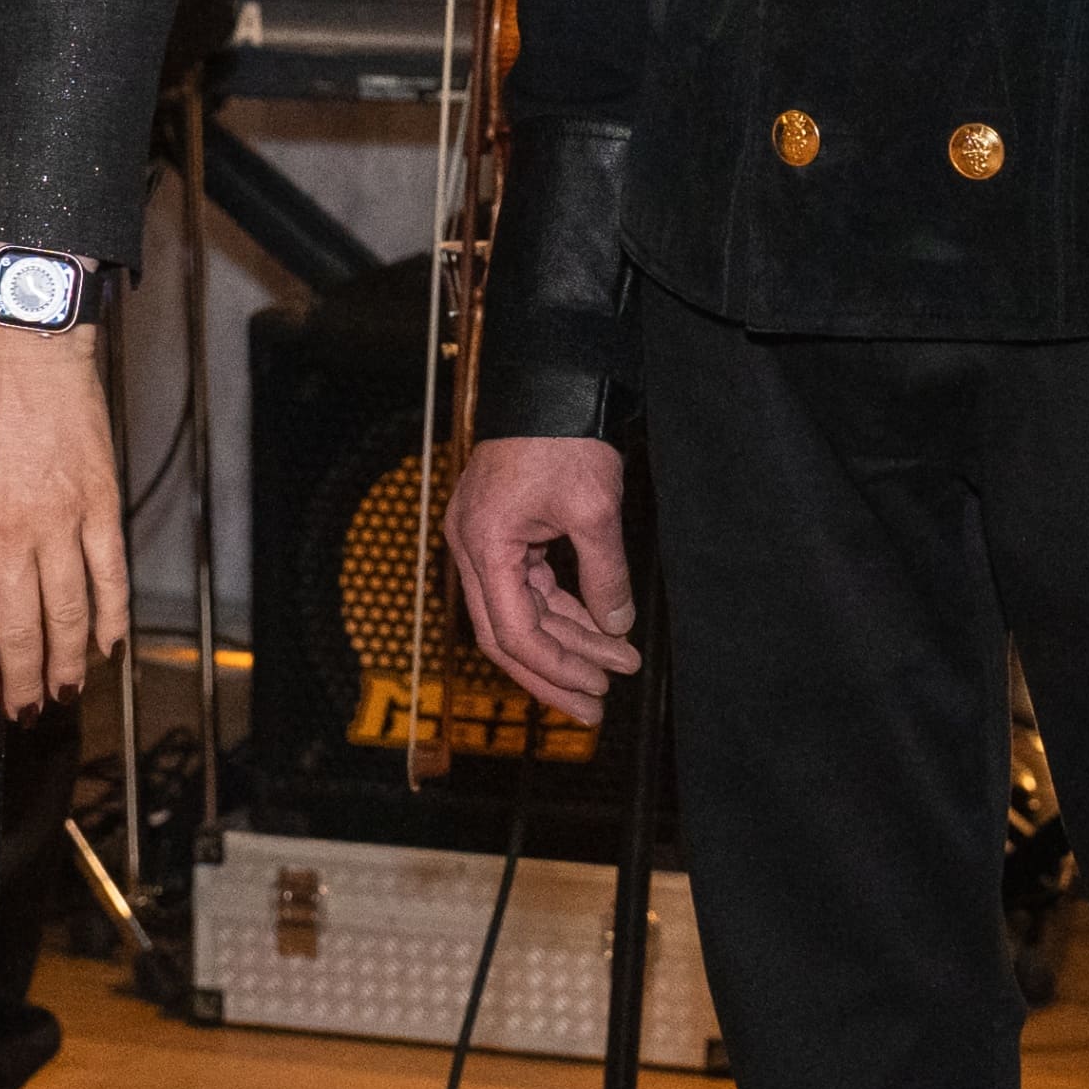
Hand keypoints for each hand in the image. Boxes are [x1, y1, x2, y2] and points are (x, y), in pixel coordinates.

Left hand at [0, 303, 129, 716]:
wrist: (22, 345)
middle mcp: (9, 536)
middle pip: (19, 632)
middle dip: (22, 685)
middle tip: (26, 716)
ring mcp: (60, 521)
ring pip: (67, 614)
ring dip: (66, 665)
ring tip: (64, 696)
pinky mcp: (100, 504)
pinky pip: (108, 575)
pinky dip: (110, 617)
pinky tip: (107, 648)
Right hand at [448, 436, 640, 722]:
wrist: (550, 382)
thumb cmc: (563, 435)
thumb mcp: (594, 508)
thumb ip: (605, 575)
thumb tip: (616, 626)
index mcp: (484, 545)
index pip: (512, 632)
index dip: (556, 668)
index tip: (597, 690)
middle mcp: (472, 547)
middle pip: (506, 634)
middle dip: (554, 672)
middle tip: (596, 706)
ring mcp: (484, 540)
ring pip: (520, 613)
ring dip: (566, 642)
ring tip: (614, 666)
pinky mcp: (502, 531)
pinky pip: (527, 587)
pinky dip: (562, 610)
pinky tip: (598, 629)